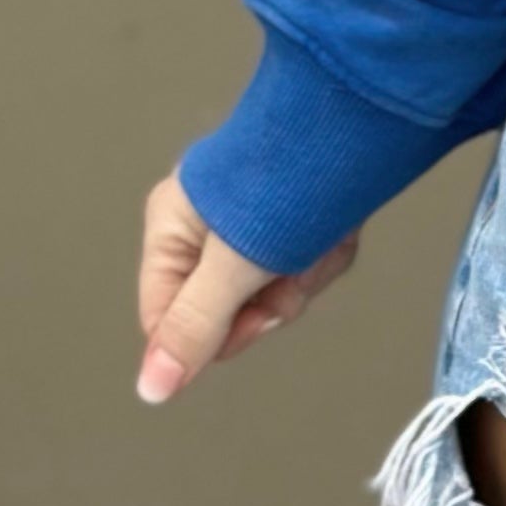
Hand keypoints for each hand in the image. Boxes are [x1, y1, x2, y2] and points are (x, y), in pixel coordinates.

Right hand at [135, 172, 359, 403]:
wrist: (355, 116)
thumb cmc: (284, 180)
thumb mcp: (233, 264)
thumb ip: (193, 328)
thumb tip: (151, 389)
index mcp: (171, 228)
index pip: (169, 321)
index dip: (212, 335)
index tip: (250, 319)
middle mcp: (205, 224)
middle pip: (229, 310)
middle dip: (272, 297)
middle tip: (292, 268)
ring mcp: (252, 219)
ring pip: (275, 290)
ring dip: (307, 272)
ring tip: (319, 236)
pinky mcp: (294, 214)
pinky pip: (306, 262)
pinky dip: (327, 252)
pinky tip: (338, 227)